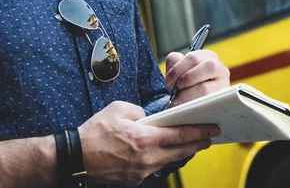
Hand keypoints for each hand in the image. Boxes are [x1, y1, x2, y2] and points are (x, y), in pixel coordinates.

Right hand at [78, 100, 218, 185]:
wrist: (77, 157)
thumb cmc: (95, 131)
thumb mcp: (117, 109)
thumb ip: (138, 111)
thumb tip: (148, 117)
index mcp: (144, 139)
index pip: (179, 135)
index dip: (198, 132)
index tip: (211, 128)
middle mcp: (147, 158)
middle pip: (180, 152)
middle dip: (197, 144)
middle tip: (209, 137)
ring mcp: (141, 171)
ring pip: (168, 161)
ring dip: (180, 152)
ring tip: (188, 143)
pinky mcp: (135, 179)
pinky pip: (154, 167)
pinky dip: (161, 158)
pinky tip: (162, 151)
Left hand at [164, 49, 229, 106]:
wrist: (191, 103)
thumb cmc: (185, 84)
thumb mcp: (178, 69)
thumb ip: (174, 61)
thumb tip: (175, 65)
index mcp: (208, 56)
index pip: (193, 58)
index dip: (177, 70)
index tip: (168, 81)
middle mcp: (220, 69)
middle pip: (207, 67)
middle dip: (187, 79)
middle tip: (177, 87)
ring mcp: (223, 85)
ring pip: (204, 88)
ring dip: (188, 93)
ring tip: (179, 98)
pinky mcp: (221, 101)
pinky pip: (205, 102)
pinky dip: (192, 103)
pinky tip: (186, 104)